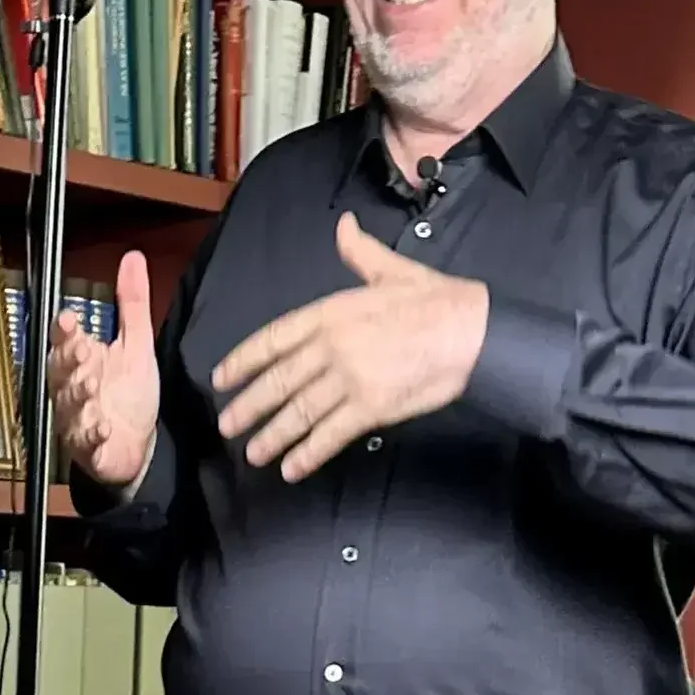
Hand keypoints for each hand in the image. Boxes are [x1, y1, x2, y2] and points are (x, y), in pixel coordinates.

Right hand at [51, 247, 159, 491]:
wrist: (137, 446)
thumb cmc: (129, 394)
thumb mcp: (137, 344)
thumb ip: (132, 304)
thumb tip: (132, 257)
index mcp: (80, 361)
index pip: (65, 341)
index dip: (64, 332)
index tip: (69, 318)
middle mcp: (72, 389)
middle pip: (61, 373)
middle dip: (69, 361)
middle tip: (81, 349)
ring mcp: (77, 421)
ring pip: (70, 407)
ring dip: (78, 396)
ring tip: (90, 385)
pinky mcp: (90, 450)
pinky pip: (87, 444)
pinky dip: (93, 437)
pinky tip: (102, 428)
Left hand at [211, 211, 488, 481]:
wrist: (473, 331)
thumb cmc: (436, 300)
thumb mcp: (391, 269)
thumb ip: (359, 253)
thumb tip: (344, 224)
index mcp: (330, 312)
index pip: (273, 338)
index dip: (243, 360)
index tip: (221, 378)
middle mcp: (331, 346)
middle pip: (278, 381)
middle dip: (249, 406)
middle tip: (227, 426)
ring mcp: (349, 378)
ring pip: (299, 412)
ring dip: (272, 436)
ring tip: (253, 454)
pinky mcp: (370, 406)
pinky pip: (330, 435)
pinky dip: (308, 454)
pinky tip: (292, 469)